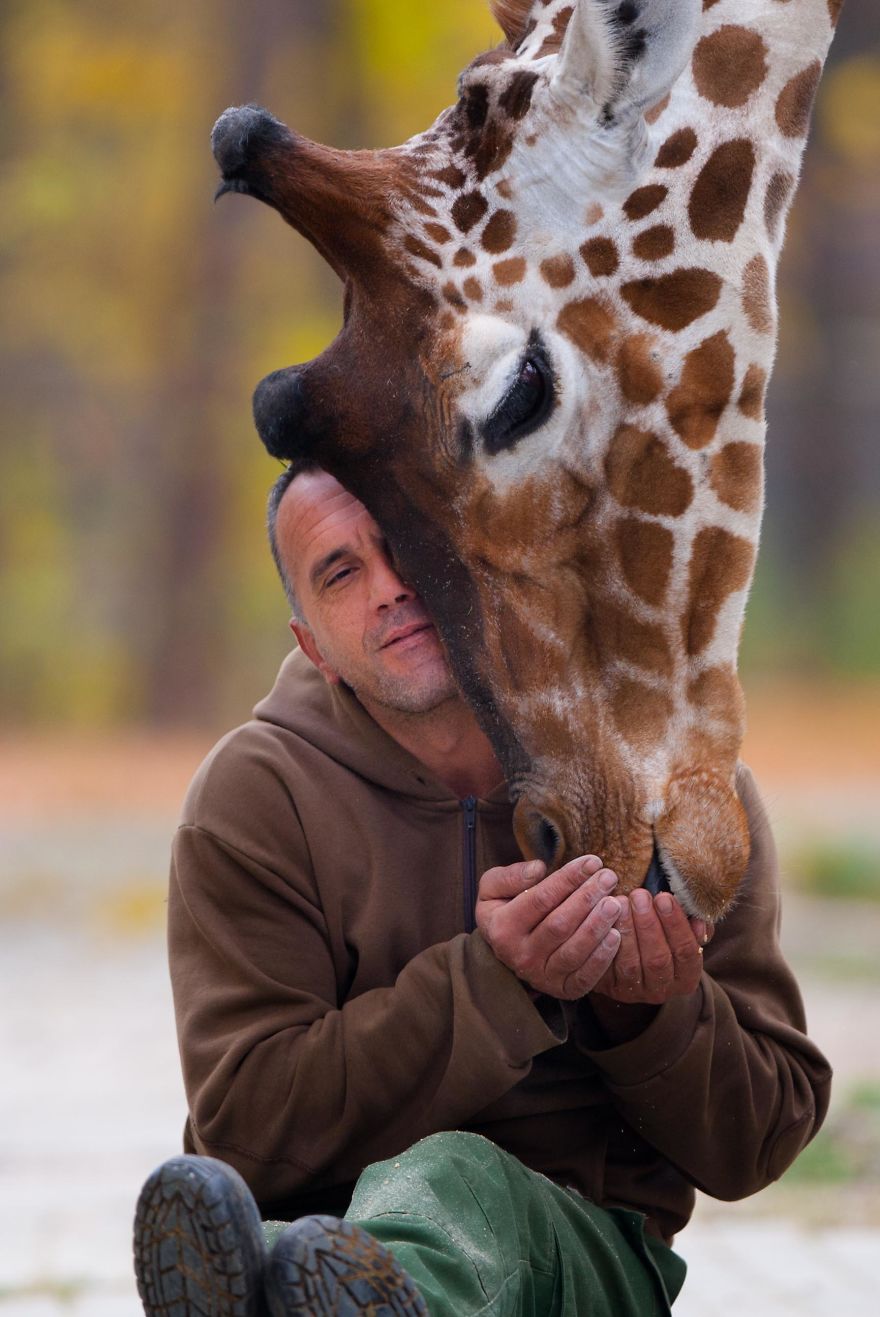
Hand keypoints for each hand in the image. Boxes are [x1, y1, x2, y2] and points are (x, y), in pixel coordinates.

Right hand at [476, 855, 622, 999]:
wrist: (508, 952)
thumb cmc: (507, 911)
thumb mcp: (493, 889)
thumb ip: (509, 876)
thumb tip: (538, 869)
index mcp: (502, 928)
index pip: (540, 899)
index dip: (568, 878)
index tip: (591, 862)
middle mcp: (520, 955)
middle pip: (559, 924)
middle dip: (587, 898)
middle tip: (609, 877)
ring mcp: (541, 976)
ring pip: (573, 951)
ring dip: (597, 926)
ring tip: (615, 902)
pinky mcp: (562, 990)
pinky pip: (584, 977)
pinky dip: (602, 958)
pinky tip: (615, 935)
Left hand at [591, 889, 712, 1006]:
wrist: (632, 957)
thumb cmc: (663, 935)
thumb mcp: (682, 930)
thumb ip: (692, 923)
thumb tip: (698, 918)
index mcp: (686, 977)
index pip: (686, 951)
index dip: (676, 924)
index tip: (664, 897)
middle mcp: (662, 990)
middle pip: (658, 959)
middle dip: (648, 924)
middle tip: (639, 895)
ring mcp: (635, 992)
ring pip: (631, 964)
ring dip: (626, 930)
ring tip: (620, 902)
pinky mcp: (610, 987)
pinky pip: (607, 966)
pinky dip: (605, 941)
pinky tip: (603, 918)